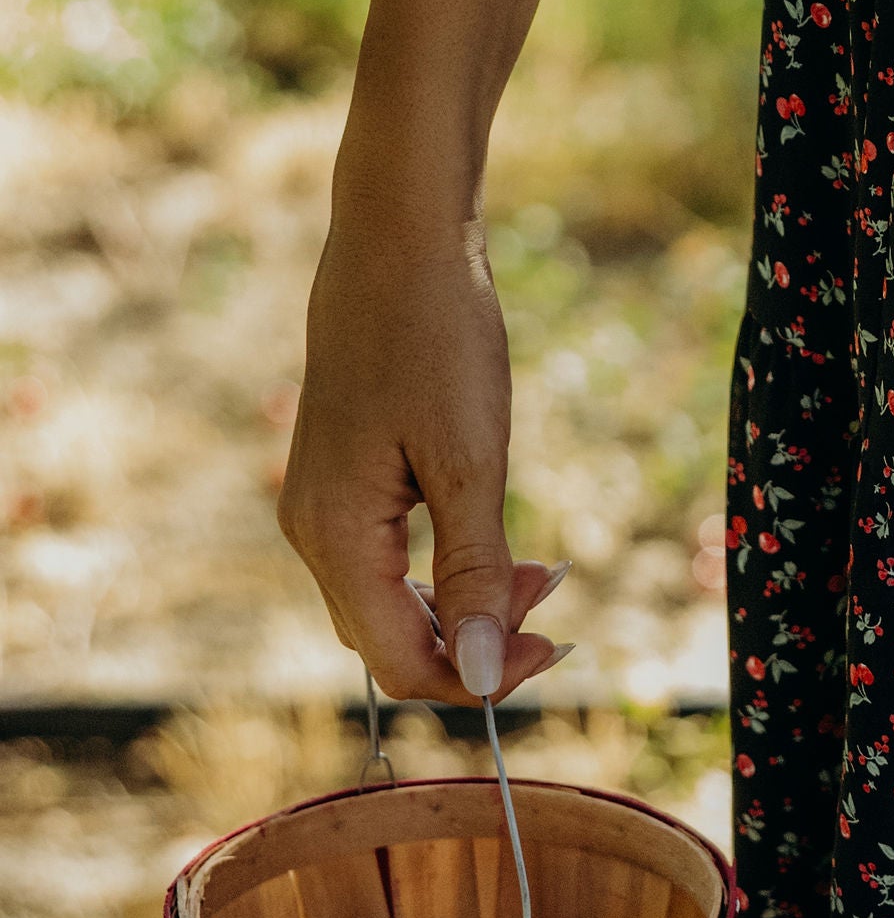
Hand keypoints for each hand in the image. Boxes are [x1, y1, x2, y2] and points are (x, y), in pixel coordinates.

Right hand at [279, 205, 568, 707]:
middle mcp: (311, 532)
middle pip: (390, 642)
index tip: (556, 647)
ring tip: (541, 572)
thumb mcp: (469, 460)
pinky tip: (495, 544)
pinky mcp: (338, 479)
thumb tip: (487, 674)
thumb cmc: (437, 336)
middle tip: (557, 604)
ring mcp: (318, 505)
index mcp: (334, 536)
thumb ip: (474, 572)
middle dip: (477, 643)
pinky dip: (443, 569)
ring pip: (388, 603)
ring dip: (464, 606)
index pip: (401, 663)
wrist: (397, 239)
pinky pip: (384, 560)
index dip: (480, 678)